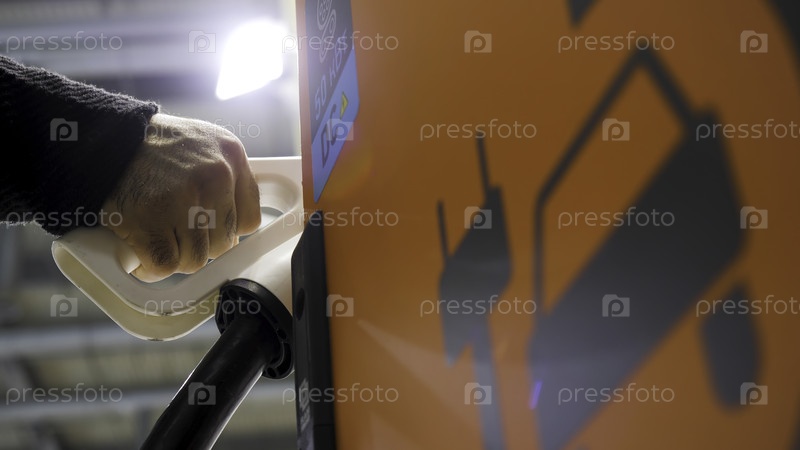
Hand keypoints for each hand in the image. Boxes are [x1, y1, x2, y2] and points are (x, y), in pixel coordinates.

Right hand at [102, 113, 260, 281]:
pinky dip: (150, 268)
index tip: (207, 230)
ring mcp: (183, 198)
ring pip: (196, 259)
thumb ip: (225, 180)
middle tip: (174, 232)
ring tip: (157, 238)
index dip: (225, 231)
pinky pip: (165, 266)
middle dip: (198, 245)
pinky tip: (142, 253)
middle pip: (223, 244)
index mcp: (231, 155)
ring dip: (175, 256)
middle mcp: (215, 175)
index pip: (249, 220)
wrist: (102, 138)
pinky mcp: (150, 218)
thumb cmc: (151, 147)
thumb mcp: (203, 145)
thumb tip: (234, 232)